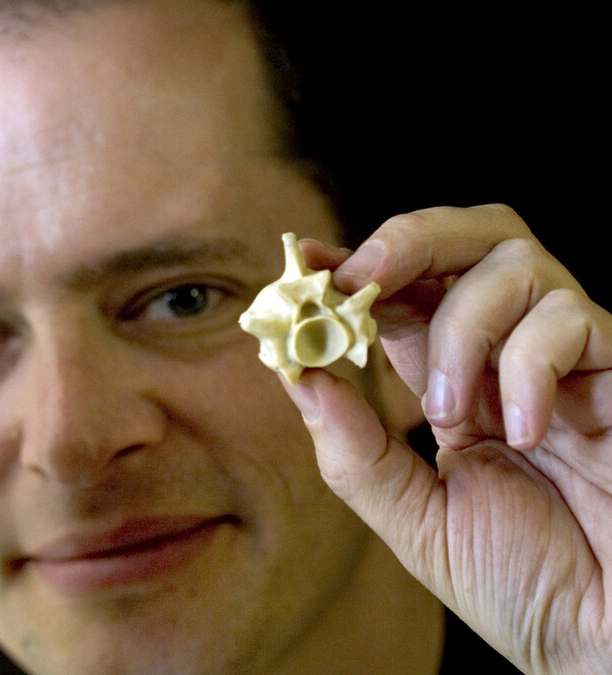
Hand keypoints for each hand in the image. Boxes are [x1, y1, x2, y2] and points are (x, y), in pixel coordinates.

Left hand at [287, 205, 611, 673]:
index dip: (353, 268)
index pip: (402, 295)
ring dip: (461, 326)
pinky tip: (521, 430)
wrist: (602, 639)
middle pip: (469, 237)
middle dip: (406, 240)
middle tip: (360, 277)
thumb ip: (356, 452)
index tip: (305, 258)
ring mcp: (567, 360)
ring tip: (449, 408)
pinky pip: (570, 320)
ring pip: (514, 261)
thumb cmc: (523, 585)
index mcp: (453, 384)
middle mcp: (509, 356)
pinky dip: (527, 364)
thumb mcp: (416, 522)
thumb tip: (298, 373)